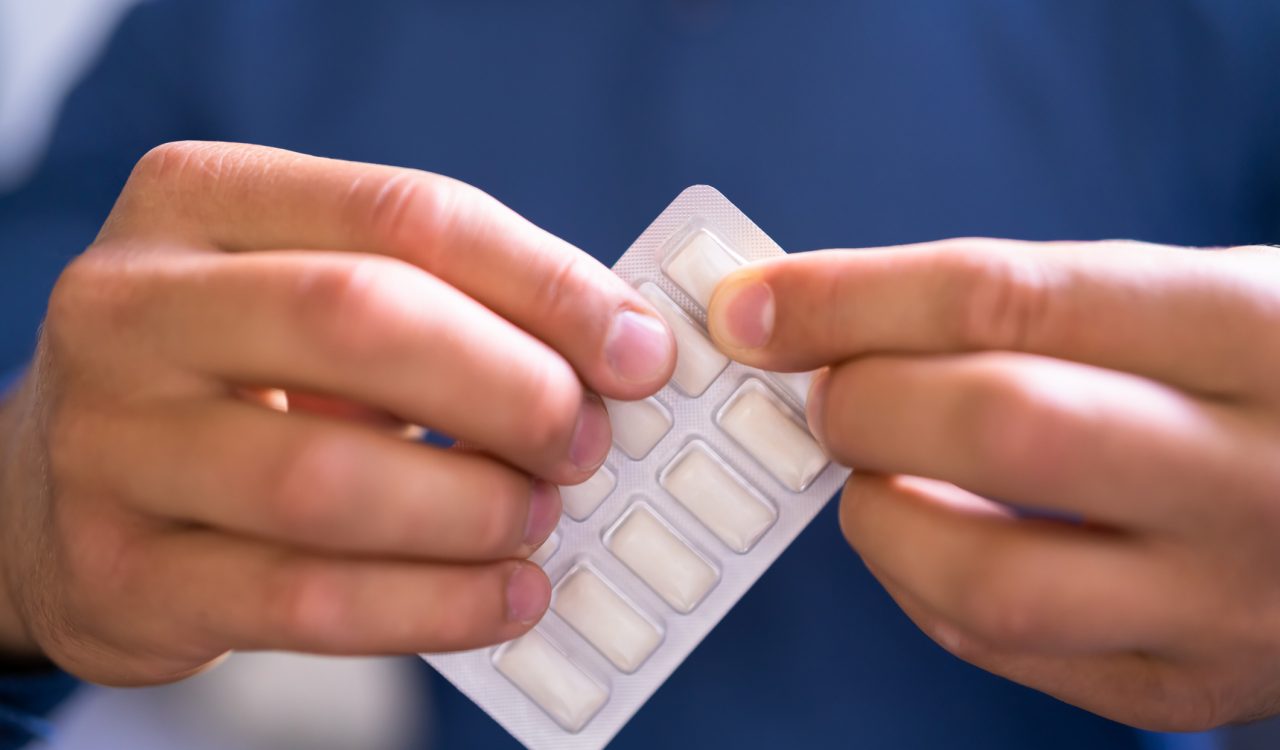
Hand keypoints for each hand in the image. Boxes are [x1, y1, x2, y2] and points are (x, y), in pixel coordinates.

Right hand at [0, 142, 673, 683]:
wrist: (61, 487)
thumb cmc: (236, 375)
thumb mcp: (313, 295)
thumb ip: (447, 302)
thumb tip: (617, 352)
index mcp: (199, 200)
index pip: (406, 214)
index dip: (546, 284)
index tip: (639, 351)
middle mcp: (131, 306)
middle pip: (361, 320)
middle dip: (512, 389)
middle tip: (588, 440)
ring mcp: (109, 442)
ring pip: (326, 477)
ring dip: (472, 508)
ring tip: (538, 519)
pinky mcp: (120, 570)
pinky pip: (304, 599)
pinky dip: (432, 606)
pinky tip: (504, 598)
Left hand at [708, 238, 1279, 730]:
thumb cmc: (1257, 381)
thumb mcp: (1191, 302)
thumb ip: (1032, 306)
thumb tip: (823, 320)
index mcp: (1250, 330)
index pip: (1010, 296)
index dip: (852, 298)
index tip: (755, 306)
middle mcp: (1253, 471)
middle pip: (999, 430)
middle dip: (864, 404)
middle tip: (828, 394)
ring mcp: (1224, 599)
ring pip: (989, 578)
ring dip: (879, 517)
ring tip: (873, 474)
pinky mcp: (1185, 686)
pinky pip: (1004, 651)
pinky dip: (921, 588)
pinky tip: (921, 538)